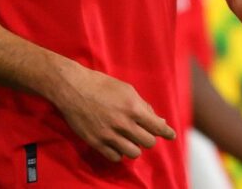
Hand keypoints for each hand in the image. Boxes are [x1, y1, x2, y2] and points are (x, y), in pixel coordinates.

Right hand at [48, 62, 174, 161]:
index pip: (158, 127)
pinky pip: (115, 157)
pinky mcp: (96, 142)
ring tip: (128, 139)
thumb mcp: (126, 89)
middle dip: (148, 137)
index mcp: (133, 108)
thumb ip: (143, 106)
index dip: (167, 132)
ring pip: (134, 153)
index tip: (170, 135)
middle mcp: (123, 123)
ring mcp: (109, 134)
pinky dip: (118, 152)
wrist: (71, 87)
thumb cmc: (99, 84)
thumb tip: (159, 121)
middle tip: (142, 132)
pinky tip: (115, 143)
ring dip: (134, 146)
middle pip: (148, 142)